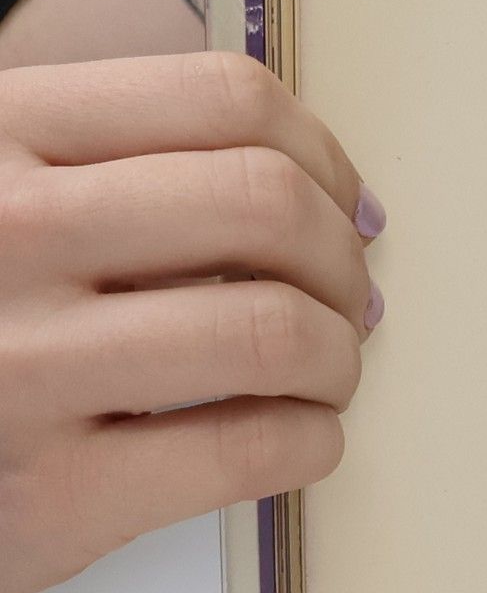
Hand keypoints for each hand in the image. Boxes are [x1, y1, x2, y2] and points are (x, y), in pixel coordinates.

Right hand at [0, 51, 382, 592]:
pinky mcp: (54, 493)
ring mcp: (22, 367)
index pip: (224, 98)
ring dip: (338, 356)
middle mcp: (5, 236)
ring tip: (324, 374)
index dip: (322, 156)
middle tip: (346, 299)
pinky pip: (252, 447)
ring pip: (274, 330)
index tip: (345, 205)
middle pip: (267, 207)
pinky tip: (297, 437)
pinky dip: (313, 441)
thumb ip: (110, 162)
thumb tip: (317, 187)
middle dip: (341, 258)